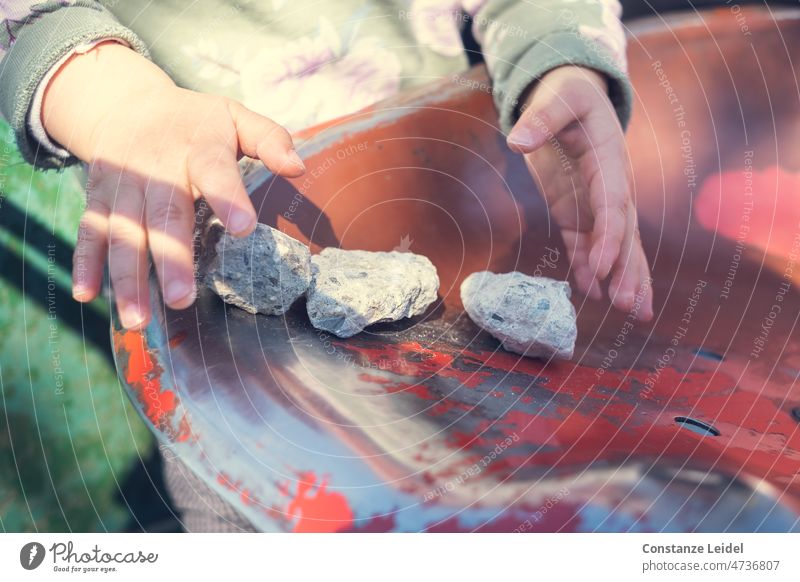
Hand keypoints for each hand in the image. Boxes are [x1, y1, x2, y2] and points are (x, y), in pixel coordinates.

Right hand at [43, 43, 304, 328]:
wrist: (128, 102)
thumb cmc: (196, 122)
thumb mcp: (235, 117)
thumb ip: (269, 139)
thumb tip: (298, 167)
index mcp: (199, 148)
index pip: (215, 172)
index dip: (228, 198)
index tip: (244, 227)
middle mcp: (156, 167)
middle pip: (164, 214)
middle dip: (171, 258)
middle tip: (182, 299)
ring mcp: (123, 184)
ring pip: (123, 231)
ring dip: (127, 276)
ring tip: (138, 319)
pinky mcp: (98, 197)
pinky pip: (90, 230)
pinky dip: (85, 261)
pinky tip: (86, 295)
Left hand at [507, 65, 652, 320]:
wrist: (571, 95)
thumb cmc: (566, 94)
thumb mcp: (556, 97)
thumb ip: (539, 118)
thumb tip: (517, 140)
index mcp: (608, 160)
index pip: (612, 204)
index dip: (609, 237)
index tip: (603, 266)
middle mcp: (610, 187)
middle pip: (623, 234)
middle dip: (626, 270)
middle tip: (630, 306)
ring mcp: (595, 203)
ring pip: (615, 245)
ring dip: (621, 277)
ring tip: (633, 312)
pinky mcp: (577, 211)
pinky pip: (587, 244)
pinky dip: (590, 269)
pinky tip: (595, 294)